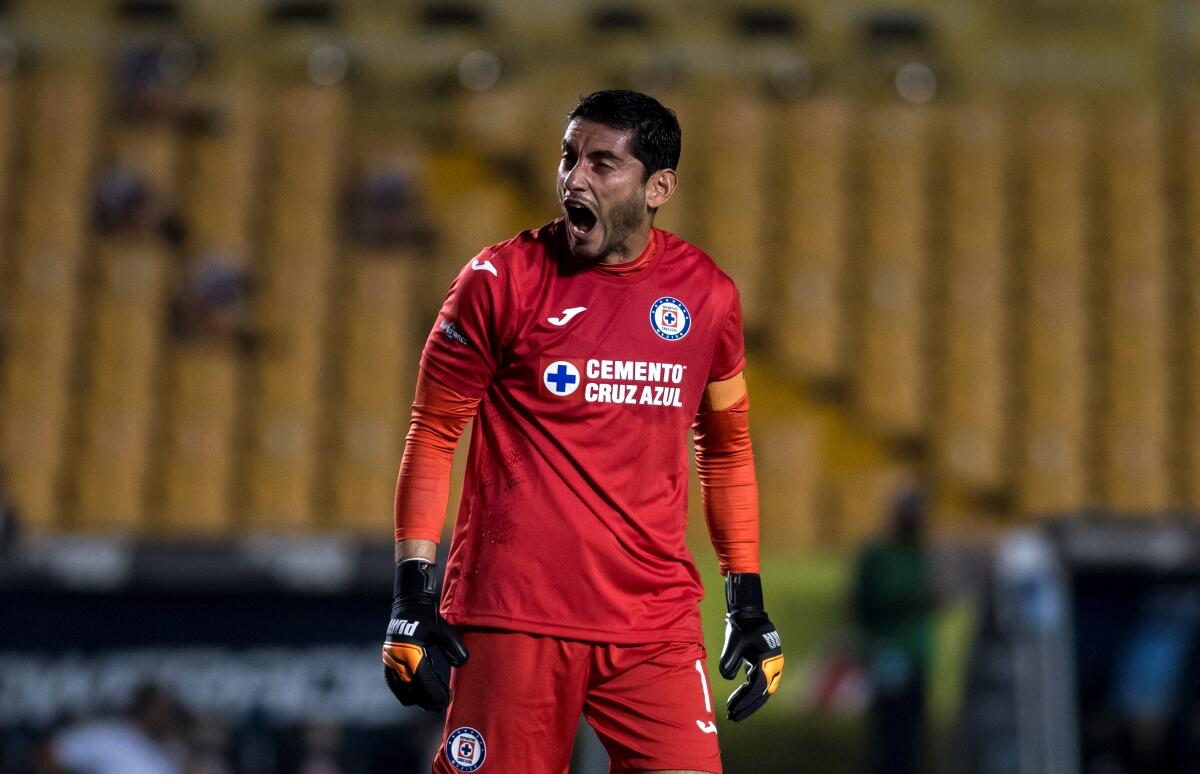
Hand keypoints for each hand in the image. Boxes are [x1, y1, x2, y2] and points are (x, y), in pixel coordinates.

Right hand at [382, 559, 468, 711]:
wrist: (409, 604)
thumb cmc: (428, 617)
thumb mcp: (443, 630)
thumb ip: (453, 647)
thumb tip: (462, 664)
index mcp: (411, 652)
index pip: (424, 681)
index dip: (435, 693)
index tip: (446, 701)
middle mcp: (398, 659)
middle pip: (413, 689)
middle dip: (427, 699)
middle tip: (442, 705)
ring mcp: (390, 661)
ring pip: (402, 689)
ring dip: (416, 698)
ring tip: (430, 703)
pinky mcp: (388, 660)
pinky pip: (394, 683)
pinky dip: (405, 691)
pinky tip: (415, 695)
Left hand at [718, 572, 783, 721]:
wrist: (750, 614)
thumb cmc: (742, 627)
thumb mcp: (734, 641)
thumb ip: (729, 659)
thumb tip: (726, 677)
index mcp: (767, 661)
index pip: (756, 687)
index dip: (744, 700)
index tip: (732, 709)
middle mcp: (774, 666)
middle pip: (762, 693)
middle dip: (748, 706)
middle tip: (733, 717)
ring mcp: (773, 666)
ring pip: (764, 691)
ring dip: (750, 702)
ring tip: (735, 713)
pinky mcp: (767, 665)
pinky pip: (761, 684)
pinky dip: (751, 693)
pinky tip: (739, 699)